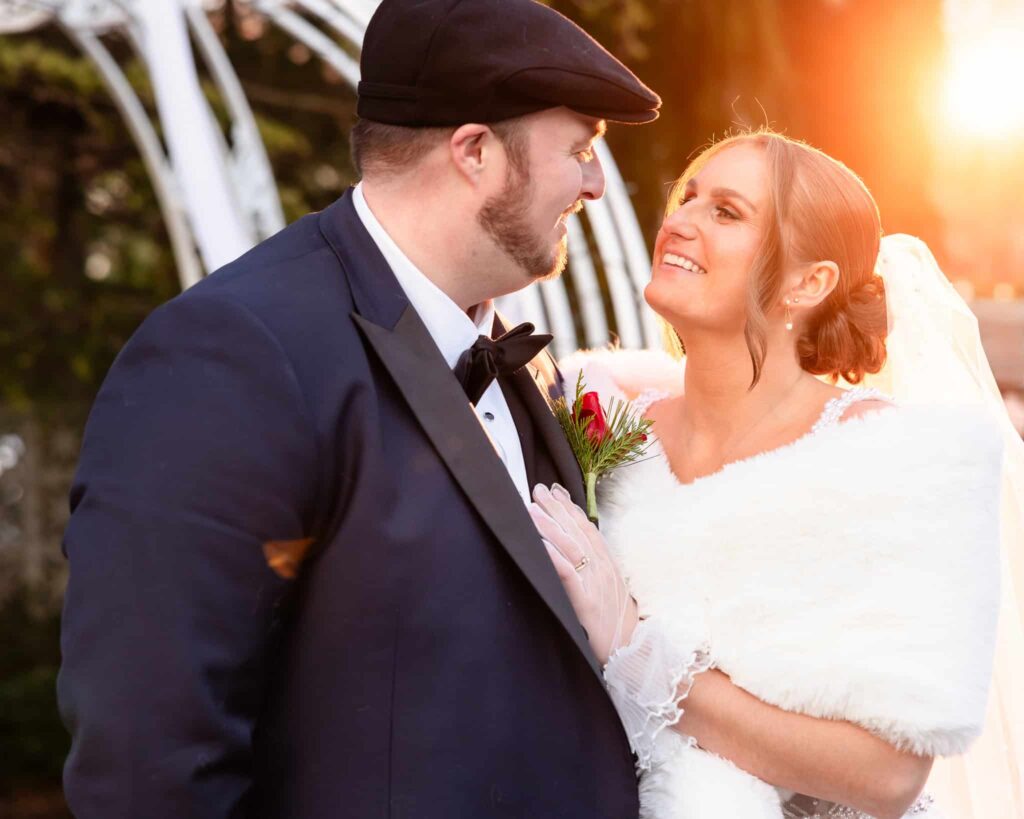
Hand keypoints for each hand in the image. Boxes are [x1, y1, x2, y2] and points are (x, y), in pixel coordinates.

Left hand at [529, 483, 637, 664]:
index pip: (587, 528)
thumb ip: (595, 571)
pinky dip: (553, 556)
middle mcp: (602, 568)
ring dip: (549, 525)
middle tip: (537, 489)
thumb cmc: (618, 625)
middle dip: (555, 508)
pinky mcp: (586, 602)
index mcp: (608, 565)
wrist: (634, 653)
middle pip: (576, 531)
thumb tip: (579, 556)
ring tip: (531, 508)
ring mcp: (595, 584)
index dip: (570, 508)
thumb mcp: (609, 591)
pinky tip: (539, 544)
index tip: (555, 491)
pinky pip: (567, 573)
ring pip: (570, 546)